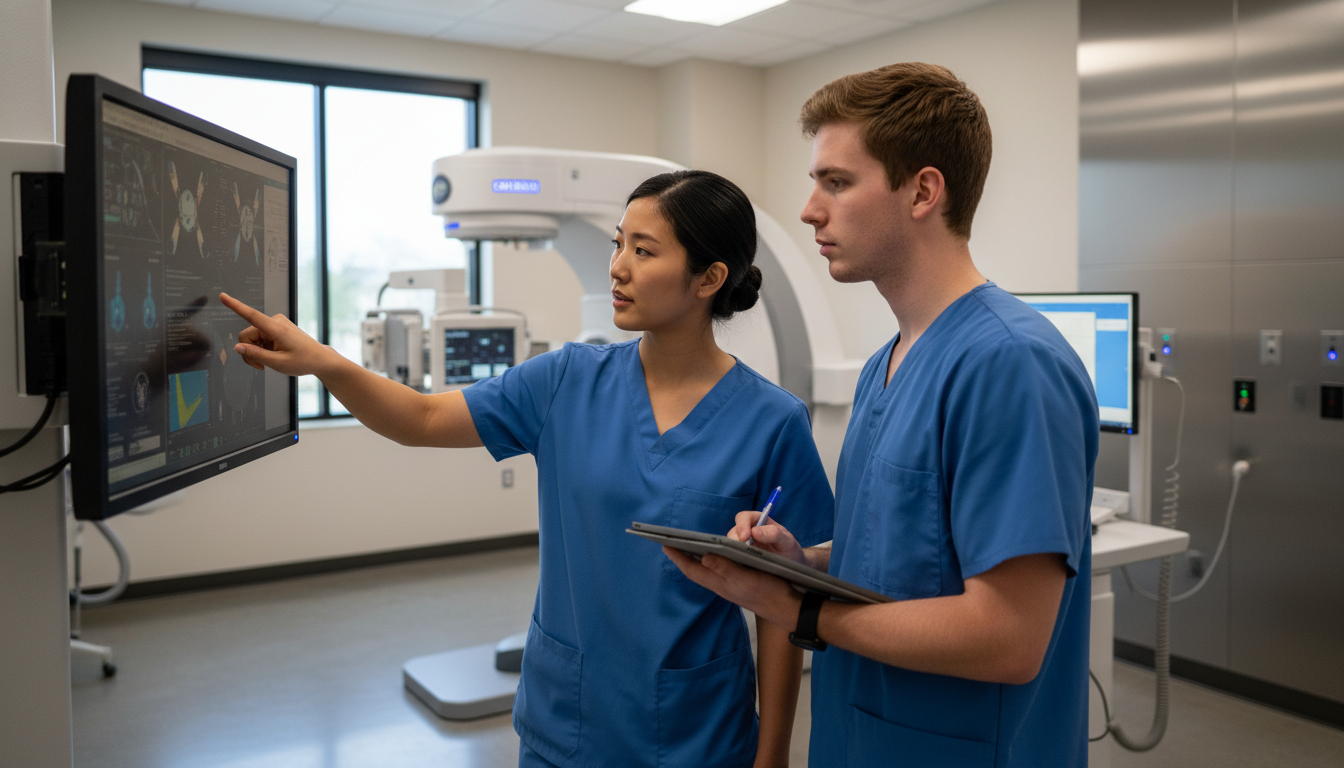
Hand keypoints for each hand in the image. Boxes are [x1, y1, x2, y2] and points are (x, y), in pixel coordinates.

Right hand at [219, 292, 332, 376]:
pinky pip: (260, 337)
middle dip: (249, 351)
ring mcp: (276, 323)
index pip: (251, 315)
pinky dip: (262, 348)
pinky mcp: (277, 327)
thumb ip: (255, 354)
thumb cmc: (303, 361)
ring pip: (253, 337)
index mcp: (276, 329)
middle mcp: (275, 322)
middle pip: (247, 335)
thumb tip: (237, 347)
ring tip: (269, 361)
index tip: (223, 296)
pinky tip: (272, 355)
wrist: (320, 359)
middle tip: (260, 366)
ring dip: (257, 351)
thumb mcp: (278, 363)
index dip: (235, 306)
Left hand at [661, 545, 800, 629]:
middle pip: (696, 569)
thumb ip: (724, 568)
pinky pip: (718, 570)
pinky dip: (711, 559)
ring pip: (706, 570)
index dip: (678, 557)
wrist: (786, 606)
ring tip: (687, 545)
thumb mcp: (745, 578)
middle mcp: (721, 585)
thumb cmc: (768, 591)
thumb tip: (703, 556)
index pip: (692, 569)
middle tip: (672, 541)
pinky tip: (713, 553)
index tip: (665, 544)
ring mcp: (730, 585)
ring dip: (695, 557)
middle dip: (683, 556)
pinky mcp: (739, 583)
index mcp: (720, 583)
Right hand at [728, 512, 808, 566]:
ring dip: (734, 550)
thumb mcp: (786, 540)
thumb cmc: (789, 548)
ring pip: (731, 544)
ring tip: (743, 558)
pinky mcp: (742, 557)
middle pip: (734, 531)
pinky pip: (733, 556)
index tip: (745, 537)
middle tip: (741, 549)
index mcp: (759, 521)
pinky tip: (741, 563)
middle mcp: (749, 532)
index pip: (744, 517)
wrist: (793, 565)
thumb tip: (754, 531)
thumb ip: (774, 533)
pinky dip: (734, 558)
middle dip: (735, 539)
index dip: (742, 525)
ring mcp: (744, 545)